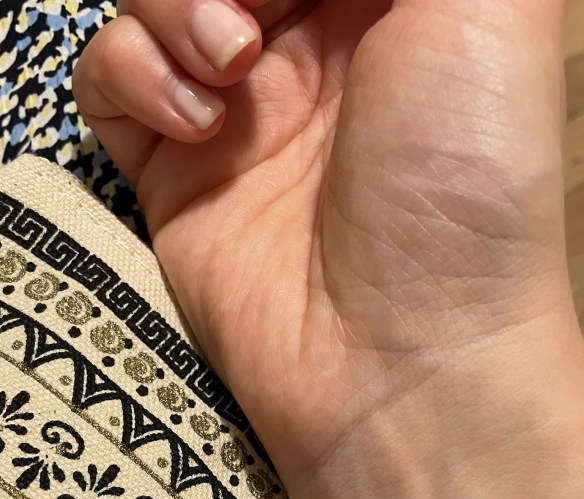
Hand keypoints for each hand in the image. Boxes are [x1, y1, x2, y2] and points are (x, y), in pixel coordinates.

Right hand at [73, 0, 582, 498]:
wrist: (397, 362)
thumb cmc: (466, 185)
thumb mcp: (491, 2)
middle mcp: (314, 37)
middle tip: (261, 11)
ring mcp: (235, 103)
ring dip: (173, 3)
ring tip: (232, 66)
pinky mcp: (172, 167)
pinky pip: (108, 75)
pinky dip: (131, 74)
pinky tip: (195, 120)